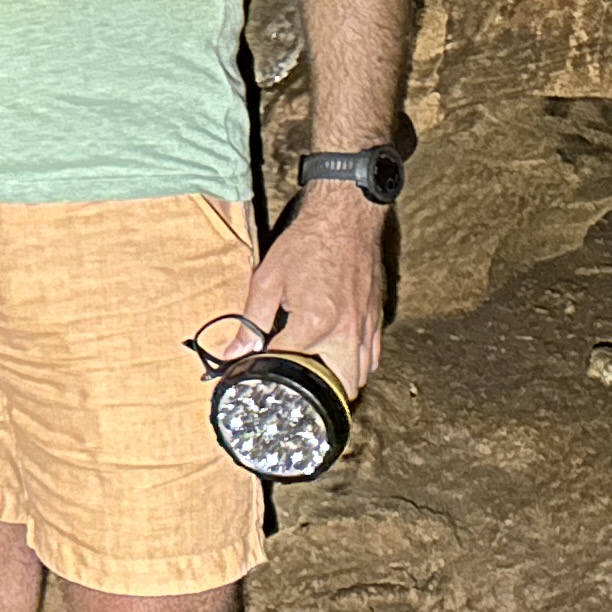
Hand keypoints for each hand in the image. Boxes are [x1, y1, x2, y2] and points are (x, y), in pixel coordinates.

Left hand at [240, 184, 385, 395]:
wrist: (346, 219)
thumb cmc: (306, 244)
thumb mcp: (268, 279)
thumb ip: (251, 321)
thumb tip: (234, 352)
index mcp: (314, 325)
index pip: (289, 368)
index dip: (269, 373)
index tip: (258, 373)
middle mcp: (345, 333)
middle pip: (337, 386)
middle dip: (315, 392)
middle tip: (294, 384)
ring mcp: (365, 328)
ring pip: (359, 376)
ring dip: (338, 380)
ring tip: (315, 374)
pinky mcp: (377, 320)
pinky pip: (373, 357)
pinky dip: (358, 364)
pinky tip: (339, 357)